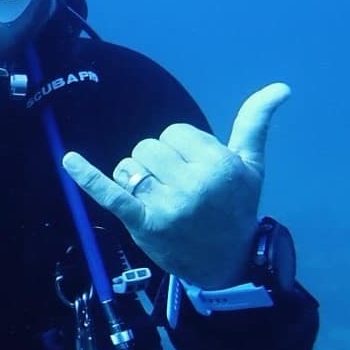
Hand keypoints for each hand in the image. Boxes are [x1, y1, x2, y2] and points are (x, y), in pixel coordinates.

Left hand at [61, 83, 290, 288]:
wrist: (228, 262)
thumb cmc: (236, 208)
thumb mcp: (250, 165)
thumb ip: (255, 122)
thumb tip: (279, 87)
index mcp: (219, 165)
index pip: (174, 132)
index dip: (179, 148)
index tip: (193, 171)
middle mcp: (193, 184)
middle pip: (148, 146)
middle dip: (156, 162)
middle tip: (176, 188)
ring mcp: (167, 205)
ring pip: (129, 166)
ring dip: (135, 178)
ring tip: (158, 198)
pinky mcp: (144, 223)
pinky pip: (110, 193)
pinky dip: (88, 177)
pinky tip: (69, 160)